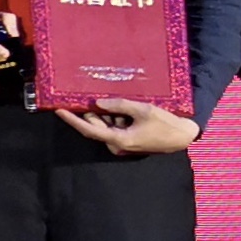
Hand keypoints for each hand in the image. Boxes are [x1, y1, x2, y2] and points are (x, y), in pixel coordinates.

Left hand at [53, 98, 200, 155]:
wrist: (182, 136)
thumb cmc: (165, 123)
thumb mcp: (142, 110)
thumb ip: (119, 106)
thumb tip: (97, 103)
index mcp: (119, 140)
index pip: (89, 129)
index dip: (73, 120)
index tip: (58, 111)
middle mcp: (117, 145)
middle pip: (97, 126)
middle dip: (94, 112)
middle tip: (91, 96)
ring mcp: (122, 145)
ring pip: (106, 126)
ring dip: (108, 114)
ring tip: (118, 102)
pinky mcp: (128, 141)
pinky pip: (115, 128)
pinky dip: (115, 117)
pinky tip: (124, 108)